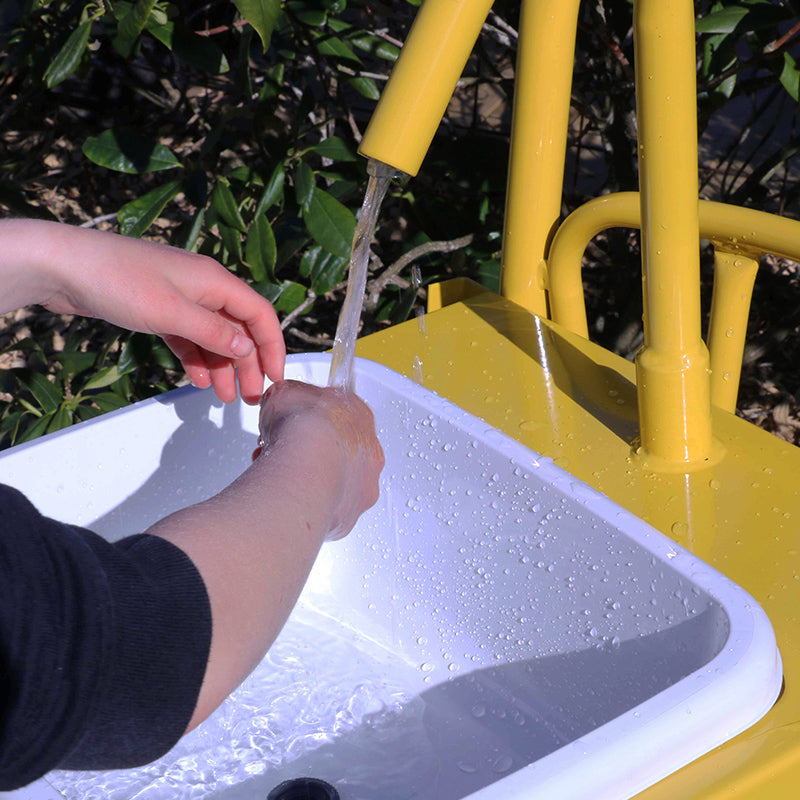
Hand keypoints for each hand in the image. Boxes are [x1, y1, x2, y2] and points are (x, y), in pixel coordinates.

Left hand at [1, 220, 284, 403]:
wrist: (63, 267)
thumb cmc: (119, 282)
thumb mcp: (172, 312)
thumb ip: (214, 333)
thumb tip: (248, 349)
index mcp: (214, 281)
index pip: (259, 315)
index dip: (272, 347)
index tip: (276, 379)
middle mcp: (202, 288)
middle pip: (238, 329)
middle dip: (248, 363)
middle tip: (251, 398)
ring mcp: (179, 299)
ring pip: (213, 337)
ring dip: (222, 367)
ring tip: (225, 398)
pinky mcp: (158, 309)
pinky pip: (188, 338)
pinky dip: (196, 359)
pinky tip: (199, 381)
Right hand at [256, 380, 384, 539]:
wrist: (306, 466)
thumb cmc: (302, 428)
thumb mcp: (285, 393)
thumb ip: (287, 397)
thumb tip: (281, 401)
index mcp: (361, 416)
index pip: (338, 416)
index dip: (308, 419)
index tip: (292, 422)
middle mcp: (369, 453)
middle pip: (337, 451)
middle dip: (307, 452)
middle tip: (282, 452)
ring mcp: (362, 487)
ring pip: (332, 483)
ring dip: (305, 479)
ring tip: (277, 475)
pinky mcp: (348, 516)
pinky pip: (325, 511)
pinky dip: (306, 505)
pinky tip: (286, 497)